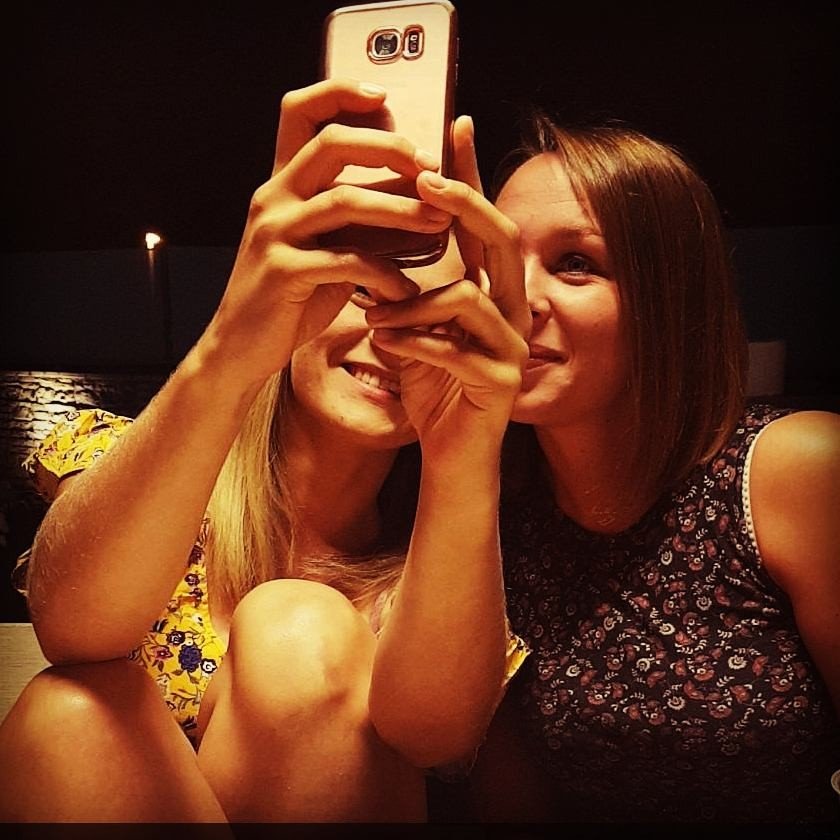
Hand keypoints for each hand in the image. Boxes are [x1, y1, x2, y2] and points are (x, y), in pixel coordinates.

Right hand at [198, 78, 451, 390]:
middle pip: (331, 145)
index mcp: (281, 183)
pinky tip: (407, 291)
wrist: (241, 348)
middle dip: (390, 150)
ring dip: (401, 211)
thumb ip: (353, 219)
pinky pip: (347, 263)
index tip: (385, 97)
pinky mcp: (282, 272)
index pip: (300, 112)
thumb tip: (415, 194)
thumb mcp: (322, 247)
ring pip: (344, 202)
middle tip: (433, 170)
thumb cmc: (290, 296)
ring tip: (439, 224)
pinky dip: (386, 275)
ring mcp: (274, 233)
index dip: (340, 93)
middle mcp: (273, 198)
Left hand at [365, 116, 529, 458]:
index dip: (473, 174)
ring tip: (374, 313)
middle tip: (422, 180)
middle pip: (501, 239)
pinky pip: (456, 349)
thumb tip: (379, 231)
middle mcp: (512, 309)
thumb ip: (410, 284)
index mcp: (491, 290)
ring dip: (414, 300)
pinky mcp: (502, 382)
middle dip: (463, 203)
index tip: (456, 123)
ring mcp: (513, 345)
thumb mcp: (417, 326)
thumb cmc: (434, 385)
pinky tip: (385, 342)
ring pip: (470, 297)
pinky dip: (415, 342)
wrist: (451, 453)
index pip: (484, 222)